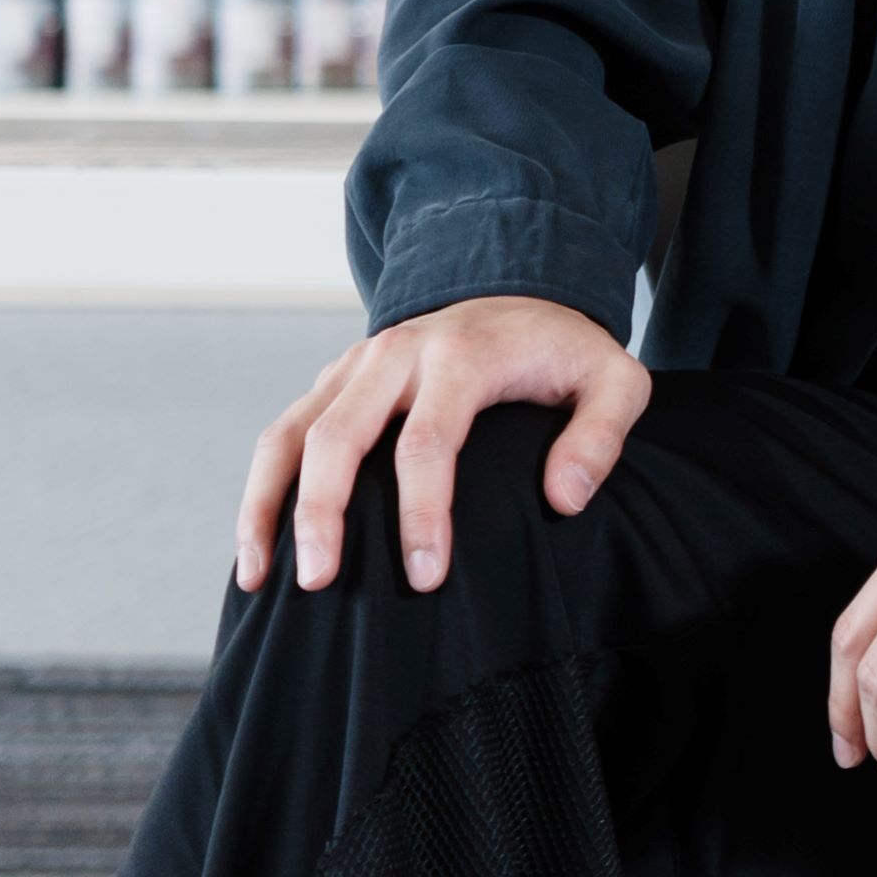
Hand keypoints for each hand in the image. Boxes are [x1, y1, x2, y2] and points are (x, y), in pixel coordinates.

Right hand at [241, 293, 649, 597]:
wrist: (521, 293)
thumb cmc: (568, 351)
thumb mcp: (617, 380)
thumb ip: (602, 435)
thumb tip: (564, 499)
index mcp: (463, 354)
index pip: (428, 441)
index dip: (423, 513)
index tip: (425, 577)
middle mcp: (397, 352)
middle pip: (338, 436)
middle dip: (321, 514)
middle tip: (320, 583)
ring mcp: (355, 364)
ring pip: (289, 434)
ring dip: (266, 505)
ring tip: (260, 579)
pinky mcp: (334, 379)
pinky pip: (282, 434)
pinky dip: (262, 489)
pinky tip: (259, 546)